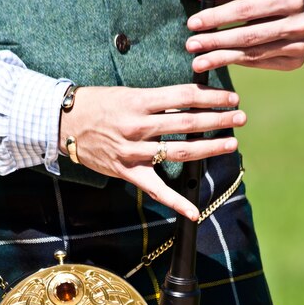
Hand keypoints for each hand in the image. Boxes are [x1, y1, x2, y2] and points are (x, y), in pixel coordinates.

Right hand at [59, 84, 245, 220]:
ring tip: (230, 144)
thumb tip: (188, 100)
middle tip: (240, 116)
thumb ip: (156, 99)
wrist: (63, 123)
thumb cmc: (96, 103)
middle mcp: (138, 126)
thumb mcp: (126, 92)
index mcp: (139, 101)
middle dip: (218, 119)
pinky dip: (175, 202)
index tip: (230, 96)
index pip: (185, 96)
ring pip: (178, 152)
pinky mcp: (127, 172)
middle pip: (187, 123)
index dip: (211, 96)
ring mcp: (133, 152)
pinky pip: (155, 189)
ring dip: (208, 148)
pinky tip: (194, 212)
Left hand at [186, 0, 303, 71]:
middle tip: (191, 45)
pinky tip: (218, 62)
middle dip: (215, 41)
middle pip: (248, 35)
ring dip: (221, 58)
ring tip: (198, 62)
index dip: (217, 17)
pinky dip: (237, 62)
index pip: (246, 9)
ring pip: (252, 54)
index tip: (193, 23)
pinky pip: (259, 63)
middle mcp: (298, 23)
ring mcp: (299, 45)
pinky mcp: (295, 62)